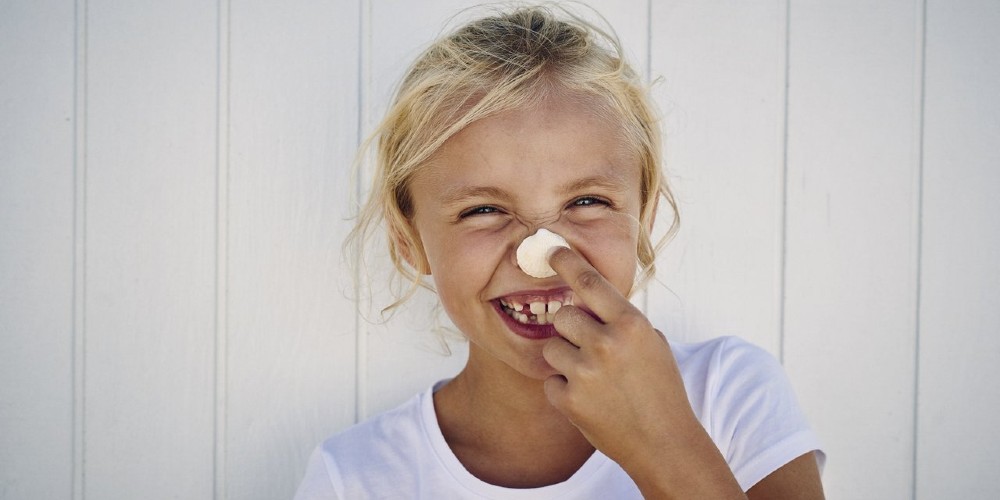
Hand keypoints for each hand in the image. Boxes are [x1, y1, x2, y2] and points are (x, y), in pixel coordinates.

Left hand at [542, 246, 744, 497]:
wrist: (664, 443)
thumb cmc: (660, 389)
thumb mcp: (651, 344)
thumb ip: (620, 320)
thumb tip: (586, 297)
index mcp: (631, 324)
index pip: (589, 282)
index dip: (566, 262)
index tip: (551, 249)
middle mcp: (606, 343)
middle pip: (563, 315)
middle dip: (571, 329)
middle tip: (590, 347)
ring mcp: (585, 372)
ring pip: (552, 348)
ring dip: (566, 359)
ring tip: (594, 377)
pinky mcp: (569, 400)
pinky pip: (551, 381)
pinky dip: (565, 390)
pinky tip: (591, 400)